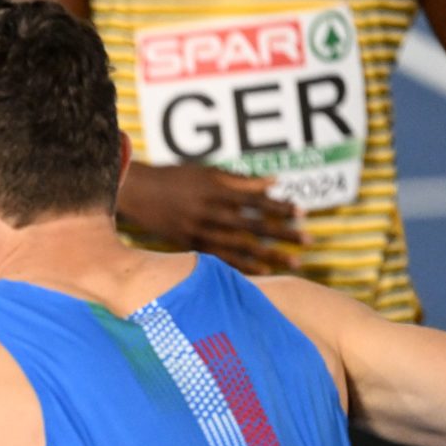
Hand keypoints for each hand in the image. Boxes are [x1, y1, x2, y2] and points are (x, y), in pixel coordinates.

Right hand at [118, 162, 310, 274]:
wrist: (136, 191)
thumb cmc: (174, 178)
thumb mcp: (208, 172)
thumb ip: (240, 180)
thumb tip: (274, 182)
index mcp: (217, 191)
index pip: (257, 200)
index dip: (280, 207)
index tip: (302, 213)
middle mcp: (211, 212)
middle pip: (253, 226)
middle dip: (283, 235)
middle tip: (309, 242)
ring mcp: (199, 231)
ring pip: (240, 246)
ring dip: (269, 255)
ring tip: (293, 264)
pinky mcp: (189, 244)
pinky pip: (219, 258)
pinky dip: (240, 266)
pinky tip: (261, 273)